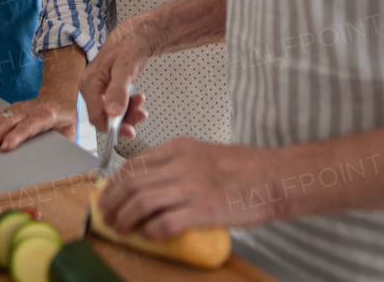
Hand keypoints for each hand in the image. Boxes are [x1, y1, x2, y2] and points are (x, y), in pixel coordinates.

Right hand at [0, 98, 76, 152]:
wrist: (58, 95)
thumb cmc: (64, 115)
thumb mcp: (71, 129)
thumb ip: (67, 143)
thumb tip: (63, 159)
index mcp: (46, 116)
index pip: (28, 126)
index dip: (16, 136)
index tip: (5, 147)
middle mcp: (30, 110)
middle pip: (10, 122)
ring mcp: (19, 107)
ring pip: (1, 116)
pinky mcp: (12, 107)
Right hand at [79, 18, 154, 132]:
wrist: (137, 35)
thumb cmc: (129, 45)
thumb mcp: (125, 68)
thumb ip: (118, 90)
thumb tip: (112, 112)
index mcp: (90, 83)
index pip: (96, 116)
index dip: (113, 127)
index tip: (130, 131)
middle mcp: (91, 87)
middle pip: (104, 116)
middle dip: (124, 119)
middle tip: (141, 115)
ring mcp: (99, 88)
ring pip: (111, 112)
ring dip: (128, 113)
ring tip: (141, 105)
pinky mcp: (107, 88)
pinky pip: (115, 104)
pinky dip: (128, 106)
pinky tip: (137, 100)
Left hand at [99, 139, 283, 238]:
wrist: (276, 177)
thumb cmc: (246, 168)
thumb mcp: (205, 153)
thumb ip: (179, 164)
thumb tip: (154, 184)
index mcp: (181, 148)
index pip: (135, 164)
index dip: (115, 183)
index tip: (108, 195)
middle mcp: (182, 164)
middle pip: (132, 183)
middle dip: (112, 202)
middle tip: (107, 216)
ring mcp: (193, 186)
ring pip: (142, 202)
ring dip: (125, 219)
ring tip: (121, 229)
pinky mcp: (205, 209)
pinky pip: (166, 222)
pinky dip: (151, 232)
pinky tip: (148, 236)